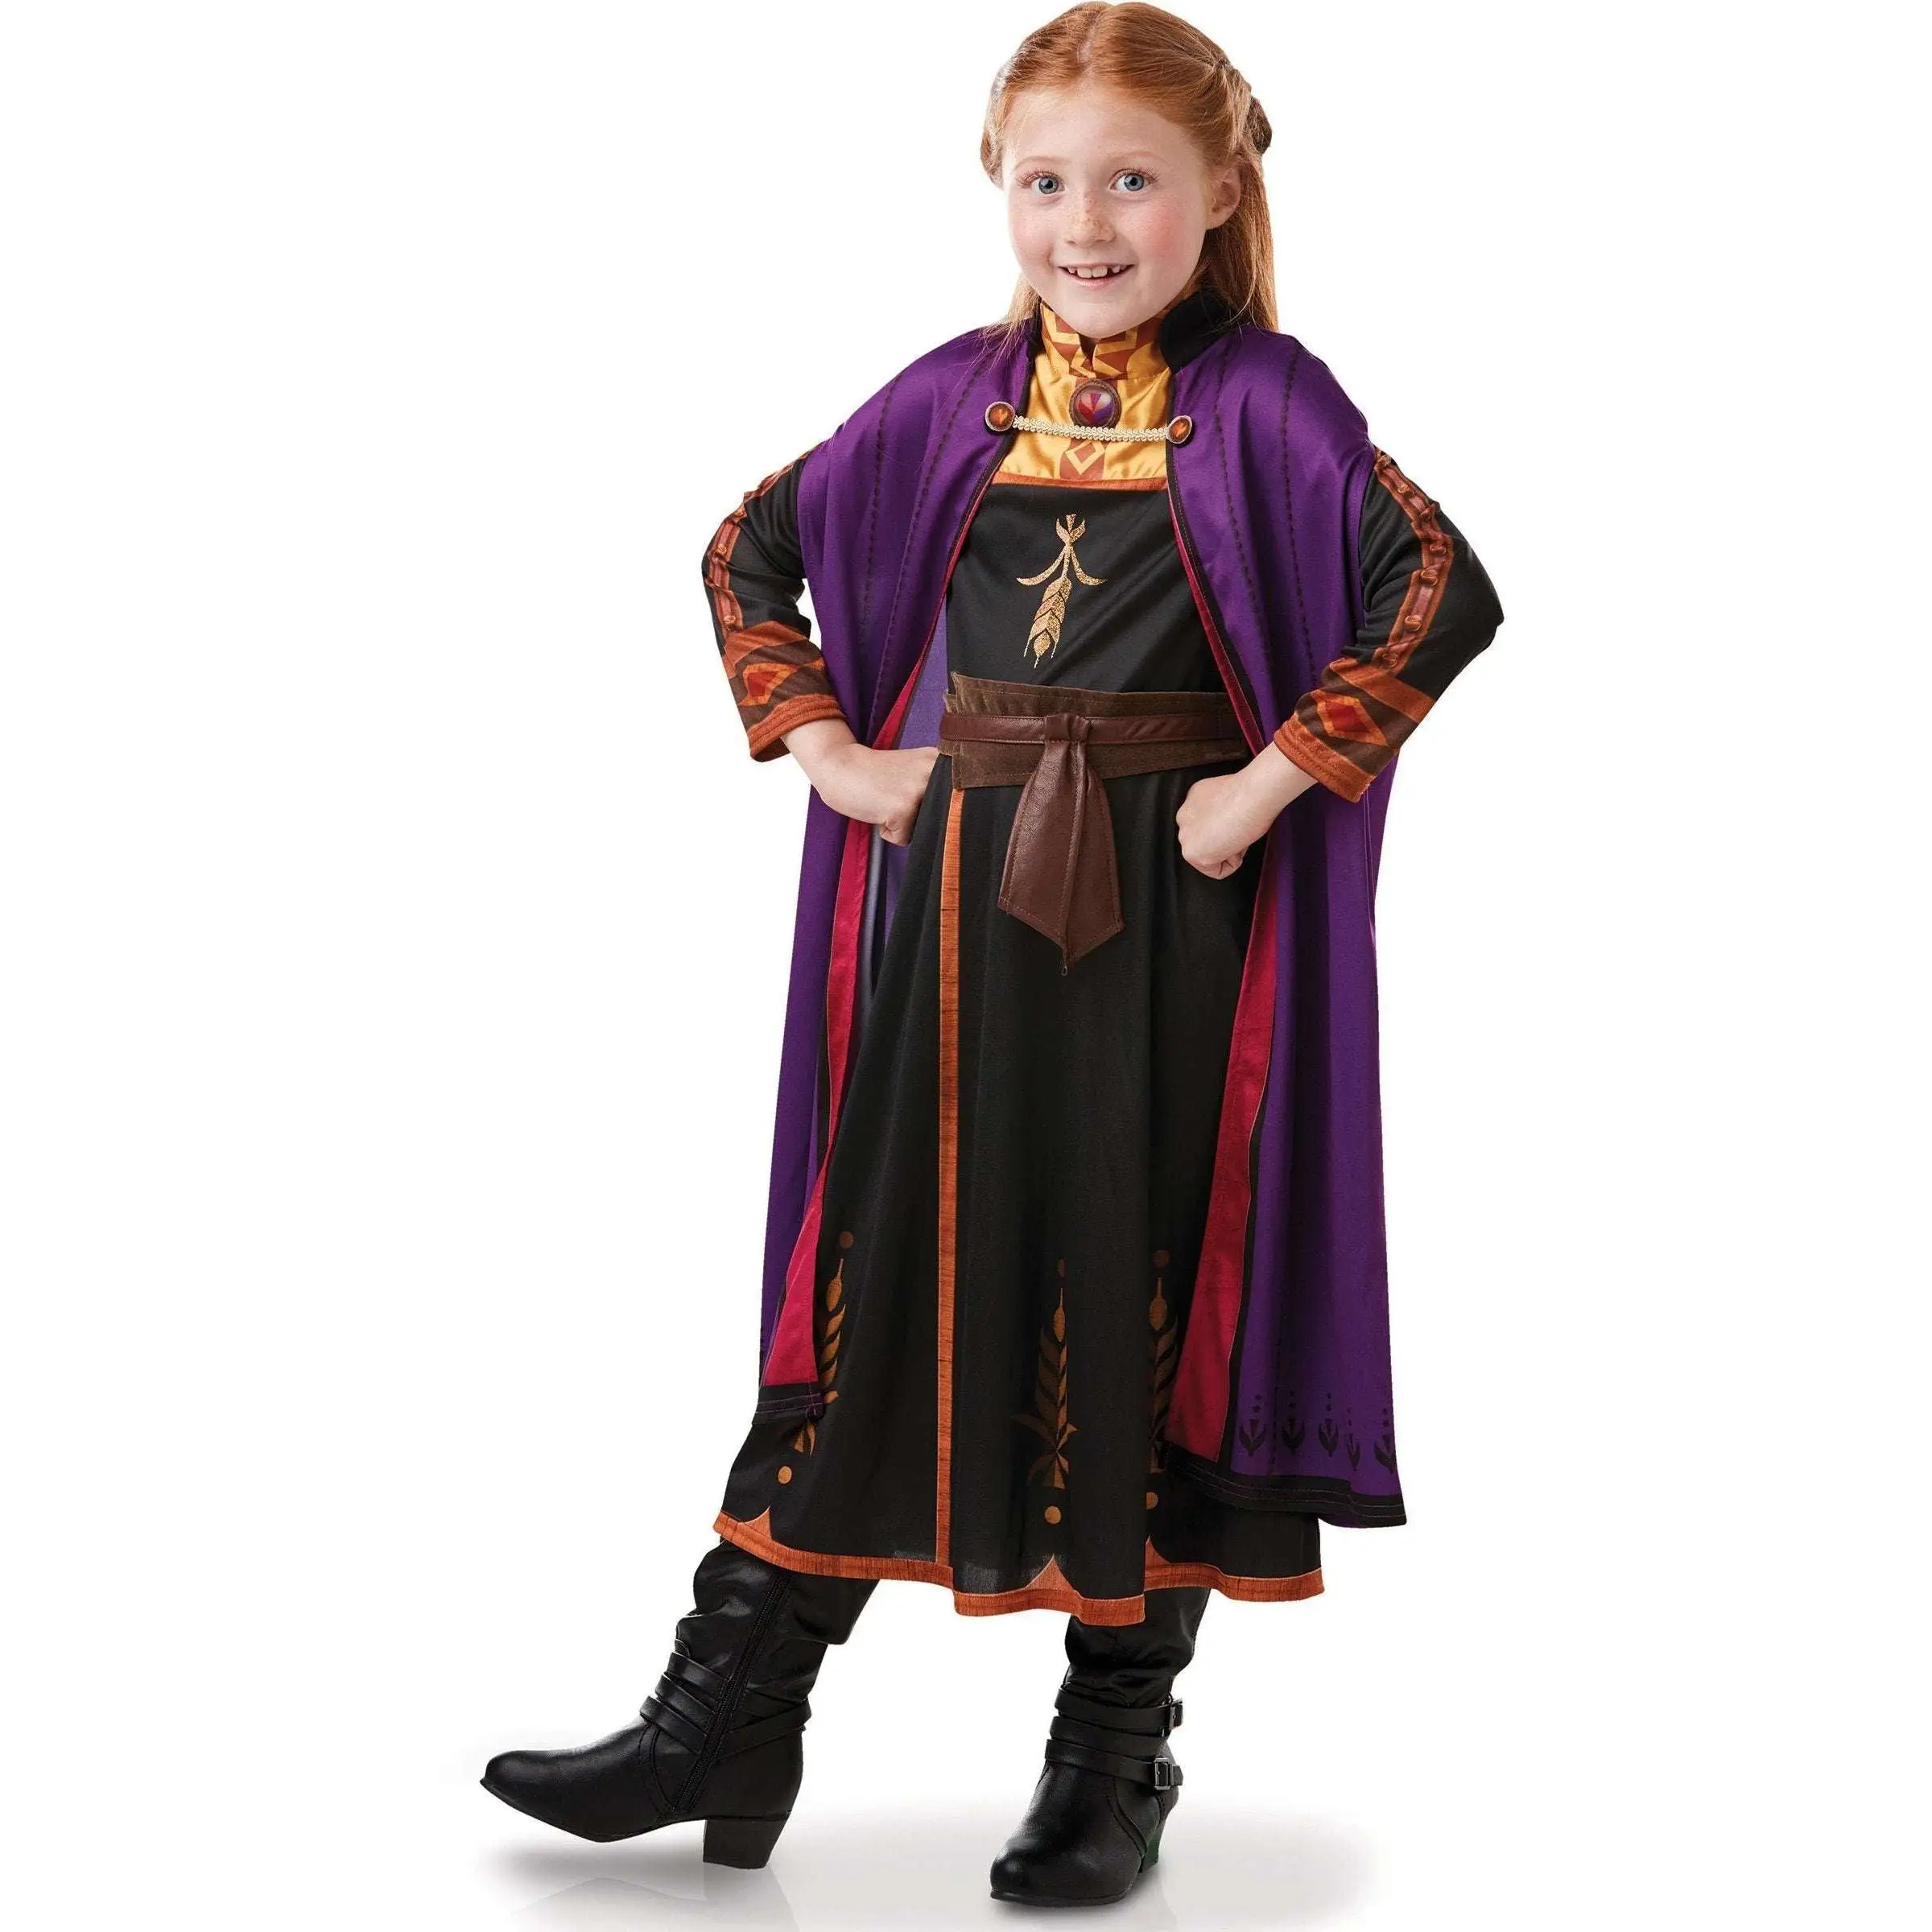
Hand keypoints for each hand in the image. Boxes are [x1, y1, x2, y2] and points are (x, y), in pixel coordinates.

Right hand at [782, 718, 937, 845]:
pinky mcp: (902, 810)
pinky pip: (902, 839)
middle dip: (916, 815)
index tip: (907, 791)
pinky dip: (887, 831)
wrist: (839, 766)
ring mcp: (918, 791)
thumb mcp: (914, 769)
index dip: (928, 805)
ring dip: (903, 823)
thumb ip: (934, 787)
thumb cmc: (874, 773)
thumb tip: (949, 826)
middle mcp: (934, 773)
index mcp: (940, 761)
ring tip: (884, 800)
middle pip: (938, 817)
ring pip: (921, 829)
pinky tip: (876, 808)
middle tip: (892, 794)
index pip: (951, 804)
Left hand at [1175, 743, 1316, 876]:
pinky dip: (1232, 864)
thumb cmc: (1251, 793)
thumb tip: (1227, 828)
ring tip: (1238, 833)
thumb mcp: (1228, 800)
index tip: (1238, 822)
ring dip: (1229, 850)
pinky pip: (1216, 871)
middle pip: (1207, 842)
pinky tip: (1236, 843)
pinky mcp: (1192, 853)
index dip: (1228, 828)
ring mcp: (1186, 836)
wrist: (1253, 795)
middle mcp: (1184, 816)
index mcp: (1194, 799)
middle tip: (1240, 829)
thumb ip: (1219, 814)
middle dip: (1226, 841)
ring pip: (1210, 856)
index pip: (1207, 825)